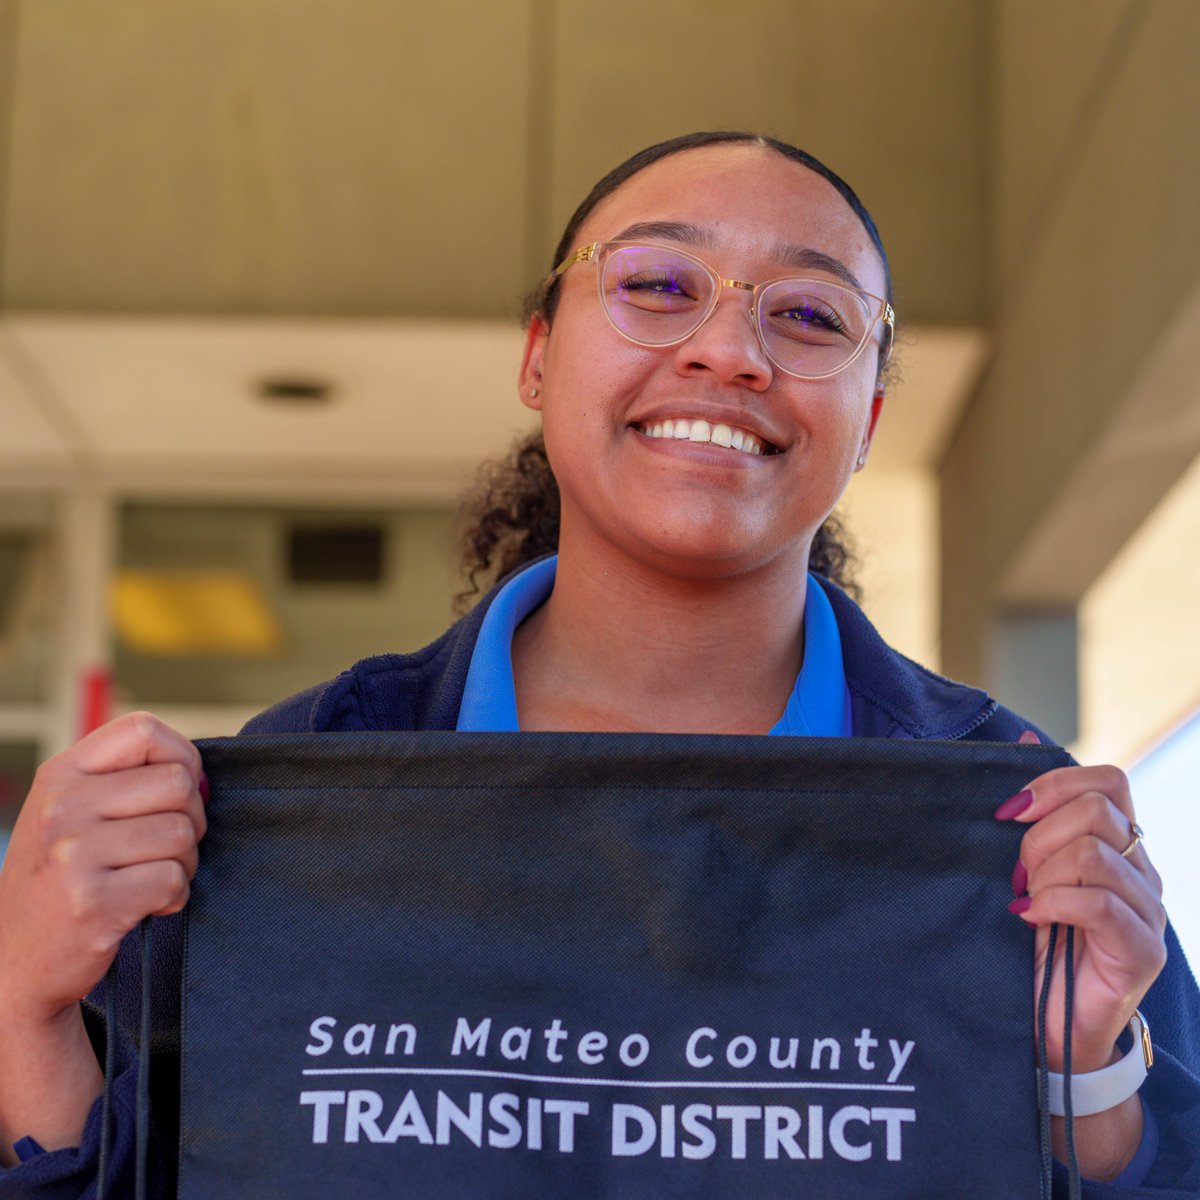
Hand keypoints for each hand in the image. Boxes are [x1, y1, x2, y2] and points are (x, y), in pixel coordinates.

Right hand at [0, 712, 206, 1024]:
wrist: (15, 963)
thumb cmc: (62, 879)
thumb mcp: (74, 814)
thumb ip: (128, 783)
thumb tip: (202, 778)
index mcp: (60, 775)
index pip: (142, 729)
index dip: (181, 756)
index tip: (178, 792)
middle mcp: (61, 807)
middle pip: (177, 784)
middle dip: (191, 819)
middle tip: (164, 849)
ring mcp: (73, 854)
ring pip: (182, 833)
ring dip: (184, 863)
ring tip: (149, 879)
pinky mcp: (92, 901)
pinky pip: (173, 879)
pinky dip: (174, 897)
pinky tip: (145, 907)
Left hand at [999, 735, 1165, 1073]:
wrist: (1044, 1019)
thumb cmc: (1030, 938)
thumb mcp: (1023, 864)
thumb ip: (1029, 809)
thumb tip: (1021, 740)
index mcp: (1116, 841)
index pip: (1106, 780)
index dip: (1053, 784)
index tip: (1006, 811)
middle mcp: (1140, 868)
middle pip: (1097, 810)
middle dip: (1039, 834)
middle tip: (1016, 870)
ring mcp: (1148, 908)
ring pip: (1095, 852)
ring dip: (1044, 872)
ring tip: (1024, 898)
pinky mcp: (1144, 949)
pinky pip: (1101, 903)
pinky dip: (1053, 903)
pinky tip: (1028, 917)